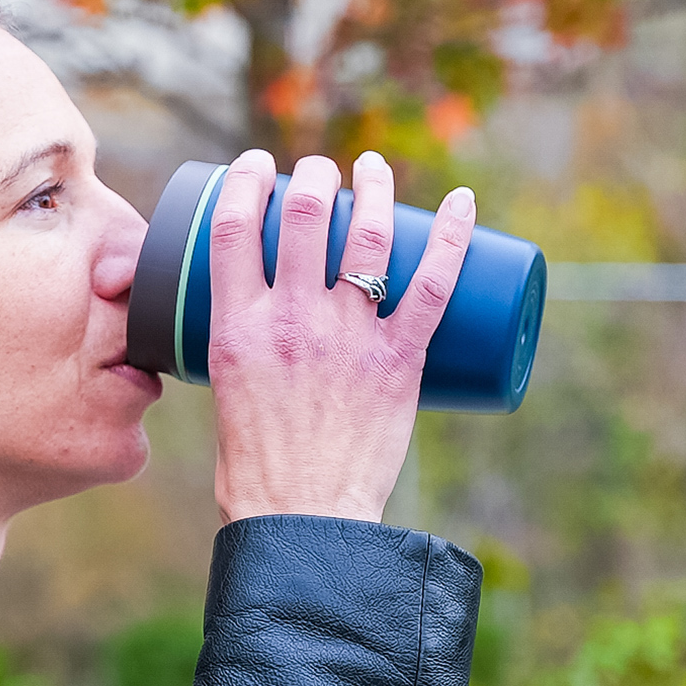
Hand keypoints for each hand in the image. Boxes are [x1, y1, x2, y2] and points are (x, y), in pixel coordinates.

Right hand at [208, 149, 473, 524]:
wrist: (303, 521)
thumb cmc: (257, 471)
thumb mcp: (223, 396)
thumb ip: (238, 354)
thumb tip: (262, 330)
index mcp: (235, 328)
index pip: (233, 227)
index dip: (245, 181)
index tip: (257, 165)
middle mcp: (289, 321)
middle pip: (301, 215)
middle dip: (313, 175)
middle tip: (321, 171)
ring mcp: (347, 338)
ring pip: (366, 236)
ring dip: (373, 188)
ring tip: (373, 169)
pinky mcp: (399, 362)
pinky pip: (434, 285)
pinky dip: (454, 237)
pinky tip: (463, 202)